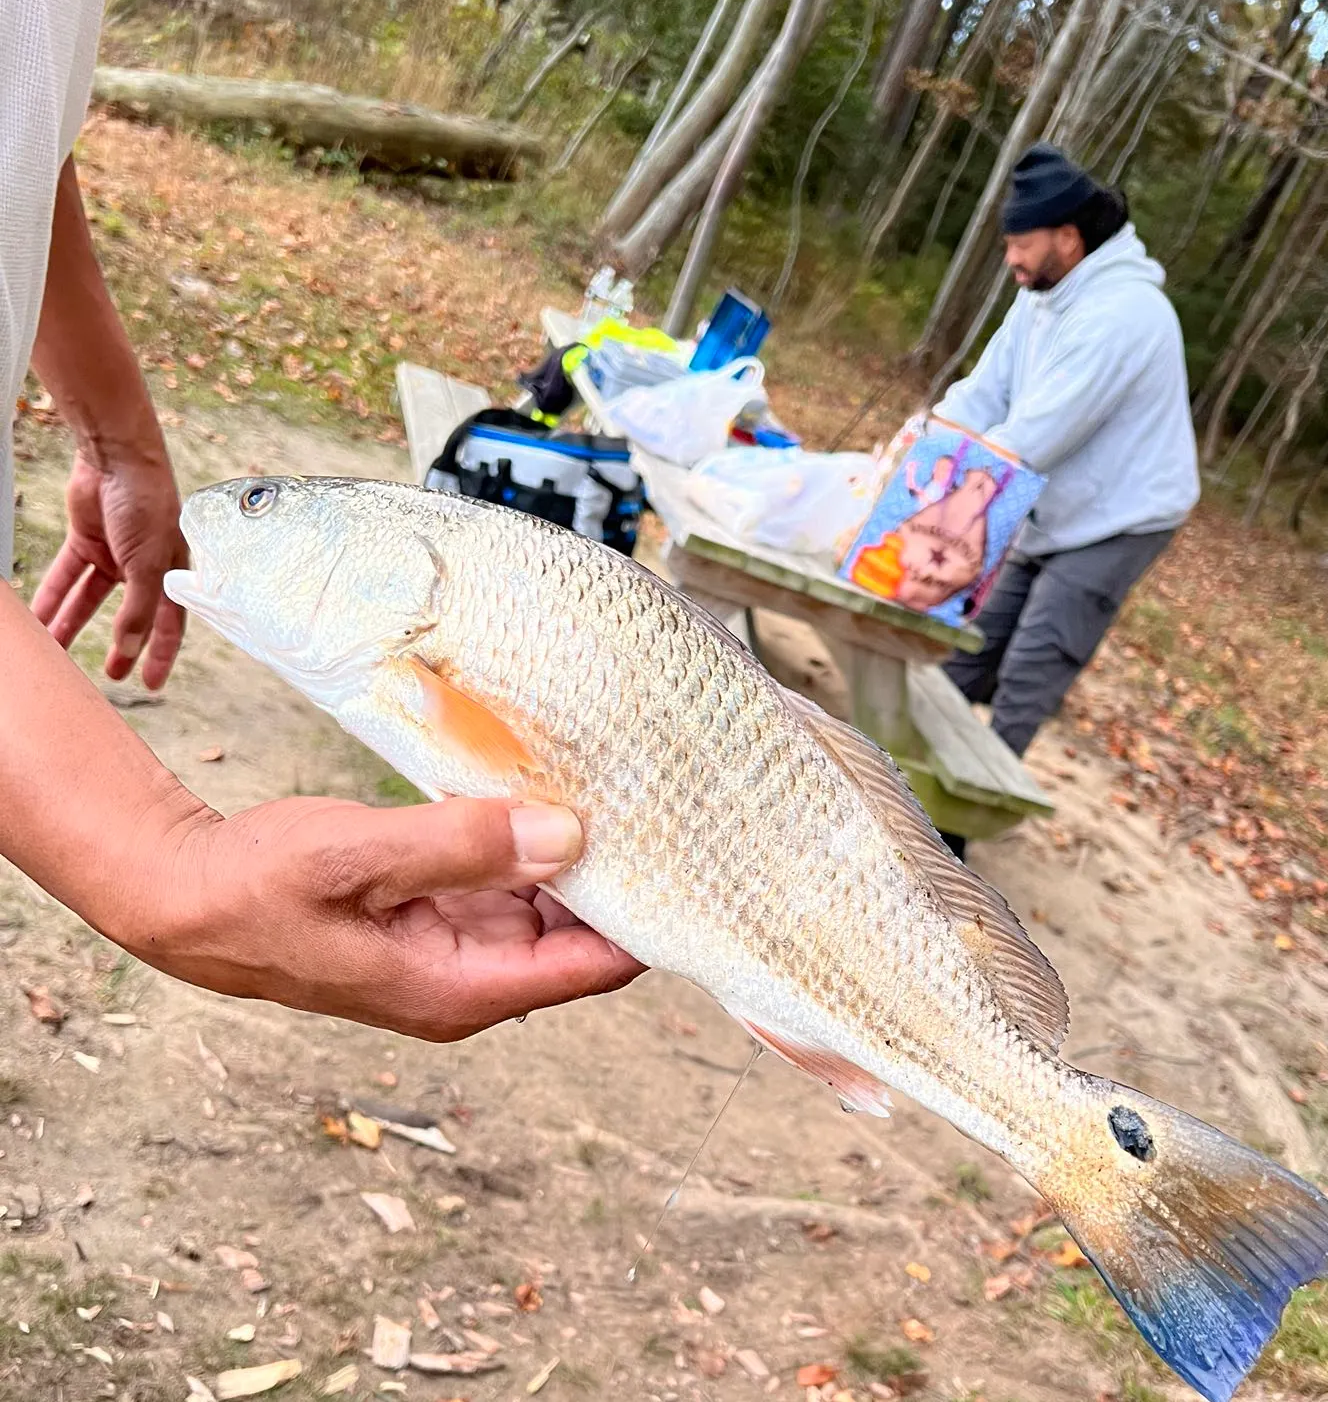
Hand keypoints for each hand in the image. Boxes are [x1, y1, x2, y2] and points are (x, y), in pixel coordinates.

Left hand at [32, 450, 188, 689]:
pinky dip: (50, 597)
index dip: (161, 654)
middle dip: (118, 646)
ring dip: (73, 625)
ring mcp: (113, 556)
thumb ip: (137, 611)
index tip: (151, 683)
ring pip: (89, 600)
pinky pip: (65, 578)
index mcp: (171, 573)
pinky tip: (37, 618)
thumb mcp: (146, 565)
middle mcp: (144, 568)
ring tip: (56, 654)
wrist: (116, 460)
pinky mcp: (86, 543)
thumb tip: (128, 651)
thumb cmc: (147, 506)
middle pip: (129, 616)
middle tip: (108, 676)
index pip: (169, 623)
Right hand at [131, 795, 643, 1040]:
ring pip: (547, 904)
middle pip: (580, 934)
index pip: (591, 966)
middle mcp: (471, 980)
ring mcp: (455, 948)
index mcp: (462, 990)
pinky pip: (509, 883)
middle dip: (620, 877)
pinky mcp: (438, 914)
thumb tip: (567, 835)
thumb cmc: (261, 887)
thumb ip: (461, 847)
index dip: (647, 917)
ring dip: (575, 856)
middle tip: (663, 801)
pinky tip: (551, 795)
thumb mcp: (359, 859)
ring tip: (622, 788)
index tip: (690, 858)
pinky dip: (532, 845)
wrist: (188, 894)